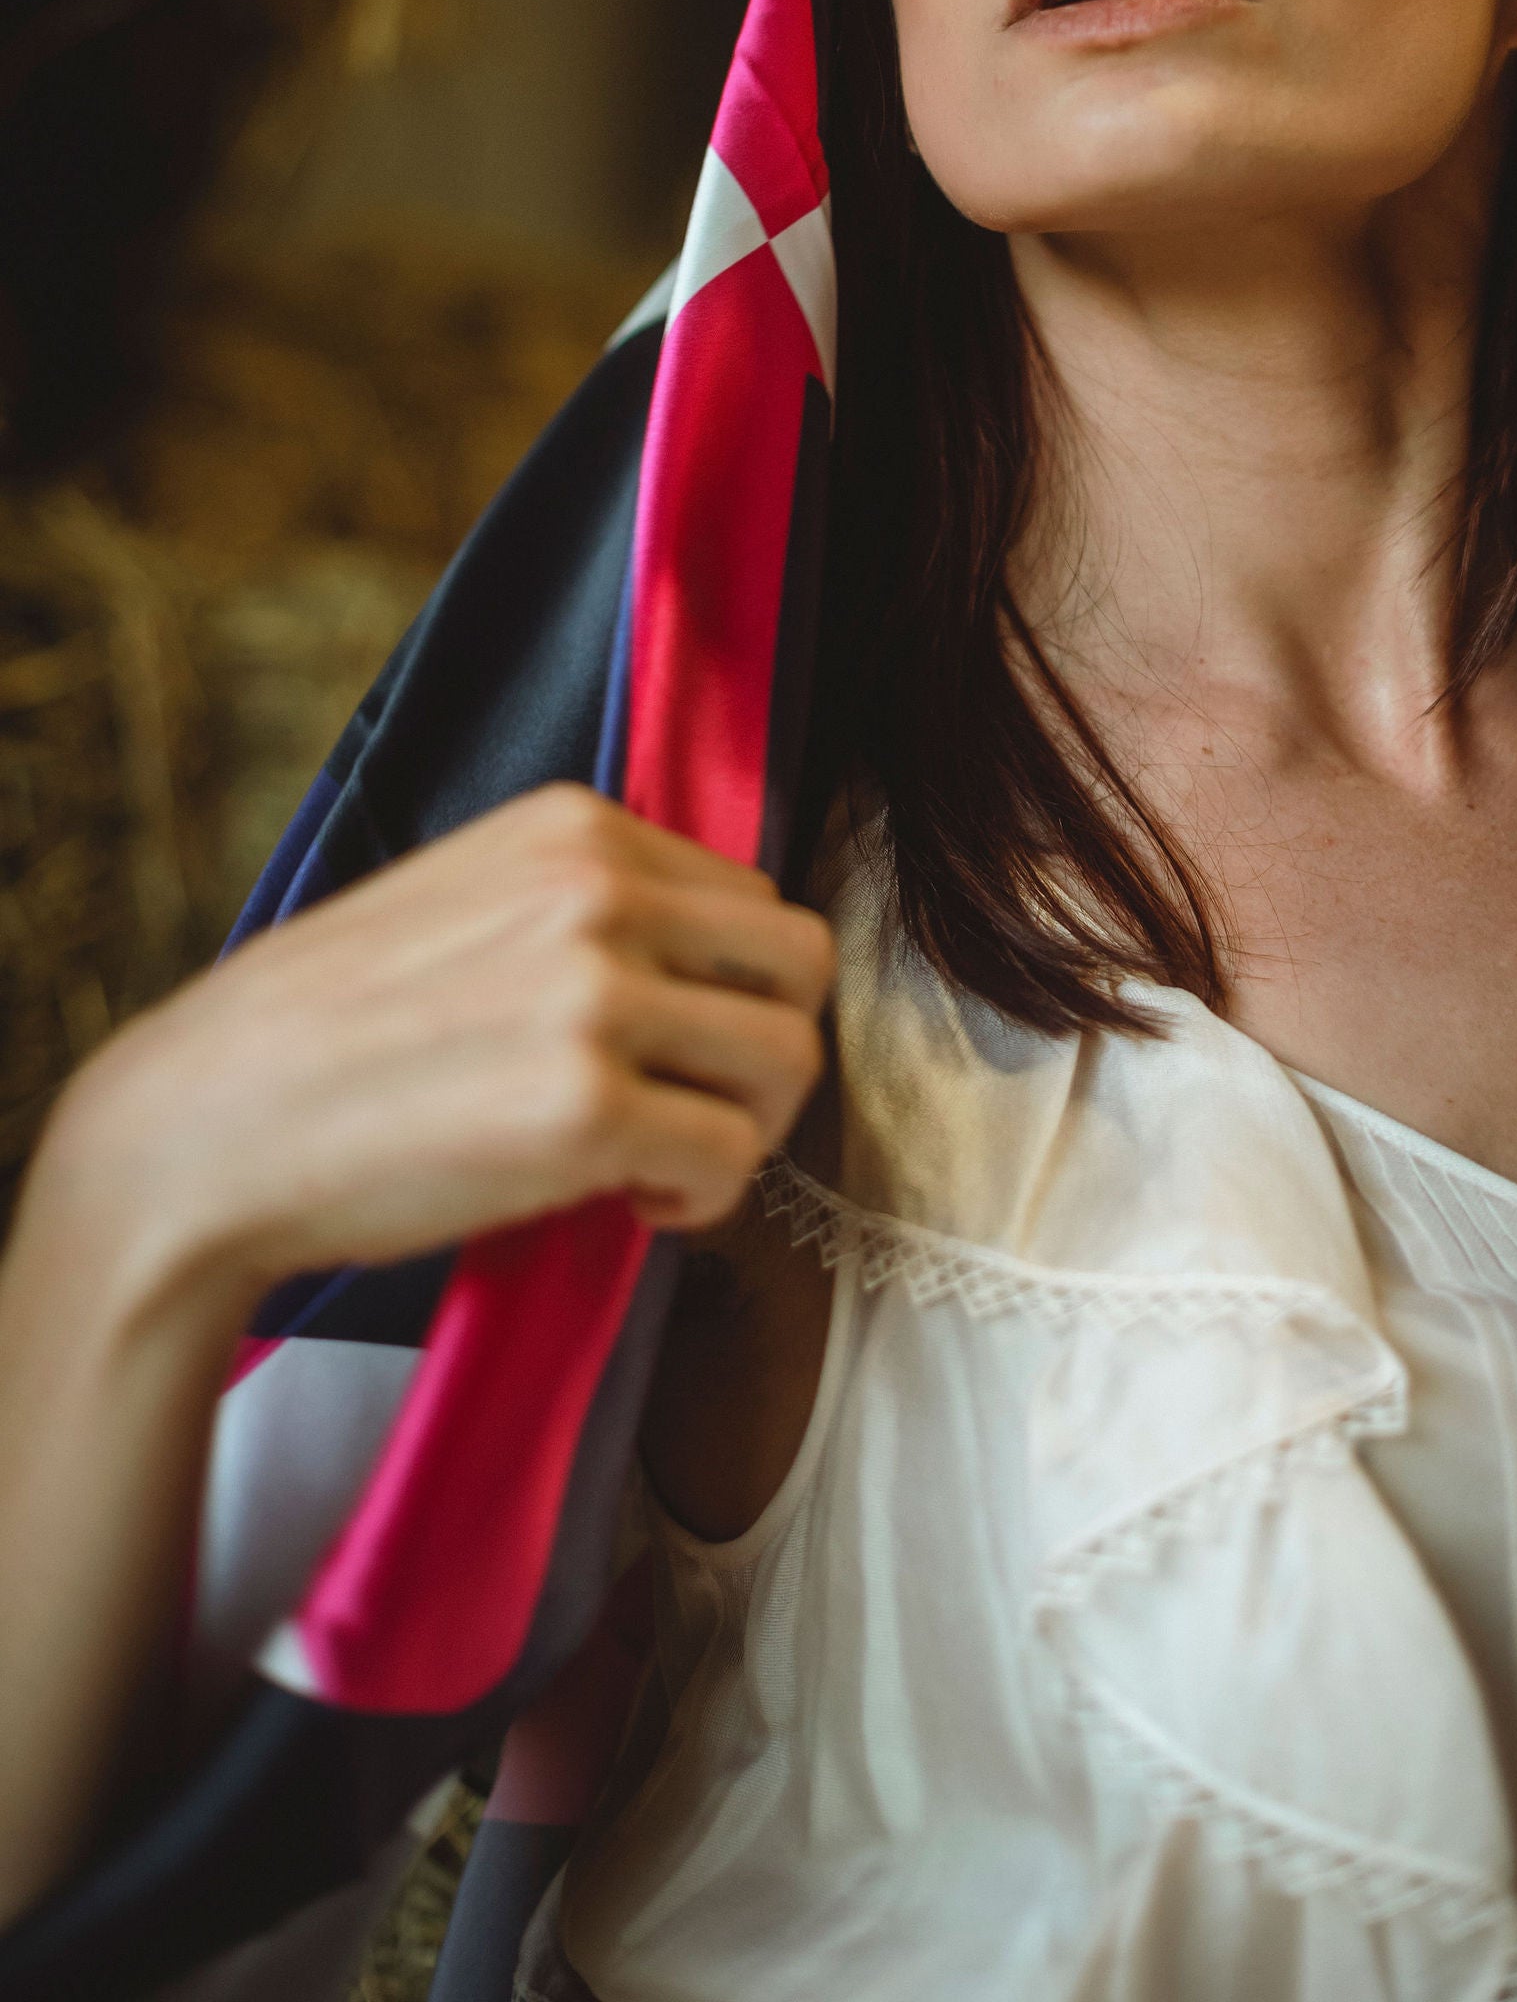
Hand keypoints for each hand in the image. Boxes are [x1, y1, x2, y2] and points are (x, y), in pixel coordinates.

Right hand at [35, 786, 833, 1329]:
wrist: (205, 1130)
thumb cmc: (332, 1035)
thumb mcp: (466, 898)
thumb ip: (587, 902)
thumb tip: (710, 961)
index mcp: (573, 826)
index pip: (753, 896)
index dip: (726, 989)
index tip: (662, 1046)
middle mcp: (597, 889)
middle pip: (800, 966)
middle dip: (763, 1051)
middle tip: (691, 1109)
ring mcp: (595, 994)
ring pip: (788, 1060)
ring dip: (739, 1127)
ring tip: (654, 1161)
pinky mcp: (586, 1108)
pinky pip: (733, 1156)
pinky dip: (702, 1197)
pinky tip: (629, 1202)